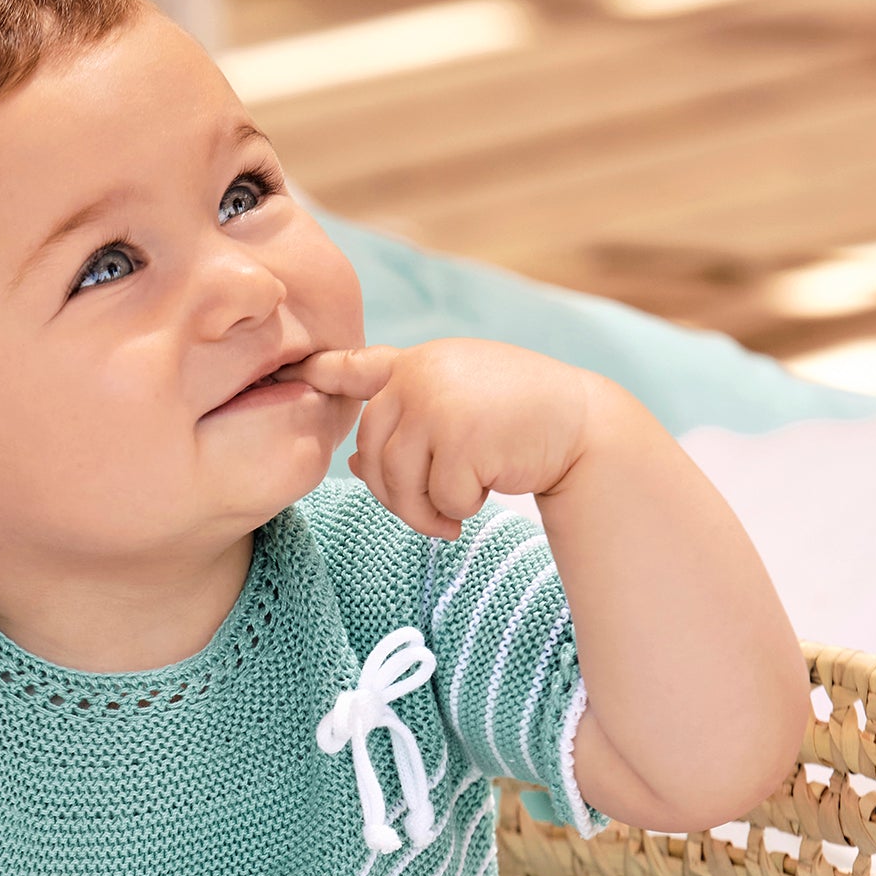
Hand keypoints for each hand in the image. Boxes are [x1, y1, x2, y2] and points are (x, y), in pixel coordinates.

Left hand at [272, 338, 597, 542]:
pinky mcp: (461, 435)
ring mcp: (438, 401)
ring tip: (463, 503)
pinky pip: (439, 497)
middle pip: (372, 457)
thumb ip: (406, 422)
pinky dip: (462, 509)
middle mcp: (420, 374)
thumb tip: (354, 461)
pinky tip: (491, 487)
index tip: (292, 374)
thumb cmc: (516, 423)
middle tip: (438, 511)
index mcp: (414, 364)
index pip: (356, 368)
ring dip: (430, 511)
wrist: (583, 427)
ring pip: (399, 483)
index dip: (321, 374)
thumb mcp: (456, 406)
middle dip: (400, 497)